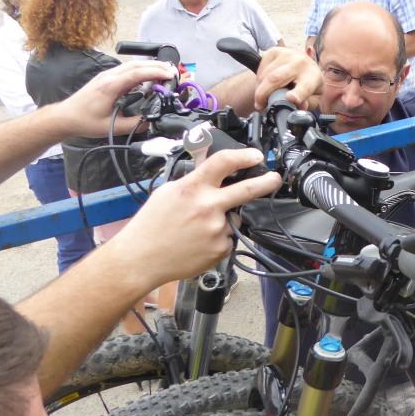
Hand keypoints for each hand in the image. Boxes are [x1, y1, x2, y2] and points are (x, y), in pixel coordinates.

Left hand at [54, 61, 175, 136]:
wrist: (65, 117)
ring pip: (131, 65)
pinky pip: (126, 70)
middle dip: (156, 66)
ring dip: (149, 66)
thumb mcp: (112, 128)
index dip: (155, 72)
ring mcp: (107, 75)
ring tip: (165, 71)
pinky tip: (148, 76)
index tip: (169, 75)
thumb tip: (151, 121)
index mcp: (110, 86)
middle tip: (172, 71)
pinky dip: (141, 70)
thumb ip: (134, 125)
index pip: (137, 73)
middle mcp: (109, 77)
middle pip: (136, 65)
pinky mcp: (106, 78)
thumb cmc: (85, 121)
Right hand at [103, 147, 280, 289]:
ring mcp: (216, 229)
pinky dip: (218, 239)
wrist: (140, 259)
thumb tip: (214, 171)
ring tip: (197, 229)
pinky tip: (198, 242)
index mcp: (192, 188)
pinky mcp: (221, 248)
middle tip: (274, 179)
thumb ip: (193, 181)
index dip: (244, 156)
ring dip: (224, 220)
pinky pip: (228, 238)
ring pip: (233, 218)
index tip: (256, 156)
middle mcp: (208, 207)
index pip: (223, 162)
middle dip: (267, 182)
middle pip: (248, 190)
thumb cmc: (150, 225)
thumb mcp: (167, 192)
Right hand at [253, 46, 322, 111]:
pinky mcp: (275, 51)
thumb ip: (307, 105)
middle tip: (260, 106)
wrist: (305, 65)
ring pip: (265, 75)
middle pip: (276, 78)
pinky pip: (260, 68)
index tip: (290, 99)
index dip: (297, 94)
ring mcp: (287, 54)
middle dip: (263, 94)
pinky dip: (259, 80)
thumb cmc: (309, 85)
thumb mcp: (312, 98)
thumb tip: (299, 107)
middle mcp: (301, 63)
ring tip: (263, 97)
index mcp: (313, 77)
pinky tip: (265, 84)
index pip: (305, 87)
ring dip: (259, 89)